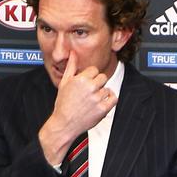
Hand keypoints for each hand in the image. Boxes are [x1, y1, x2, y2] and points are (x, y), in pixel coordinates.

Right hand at [39, 51, 115, 165]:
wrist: (64, 123)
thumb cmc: (63, 103)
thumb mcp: (64, 83)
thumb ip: (71, 66)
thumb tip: (73, 53)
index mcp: (80, 79)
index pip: (94, 70)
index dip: (90, 77)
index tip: (84, 84)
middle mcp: (89, 87)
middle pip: (103, 78)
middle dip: (97, 84)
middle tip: (87, 94)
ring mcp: (97, 98)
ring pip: (107, 89)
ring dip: (101, 94)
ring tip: (90, 101)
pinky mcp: (103, 108)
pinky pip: (114, 98)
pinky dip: (109, 101)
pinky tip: (99, 104)